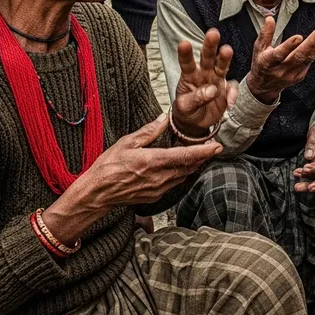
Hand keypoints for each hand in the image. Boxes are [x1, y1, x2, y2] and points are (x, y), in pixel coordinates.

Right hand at [43, 114, 220, 245]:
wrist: (97, 193)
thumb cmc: (108, 167)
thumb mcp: (127, 142)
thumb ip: (149, 131)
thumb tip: (165, 118)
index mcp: (153, 161)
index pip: (185, 156)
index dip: (204, 151)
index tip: (218, 146)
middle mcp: (159, 178)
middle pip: (189, 167)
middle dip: (203, 157)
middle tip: (214, 147)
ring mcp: (158, 189)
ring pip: (183, 176)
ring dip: (194, 166)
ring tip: (202, 155)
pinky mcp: (155, 196)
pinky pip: (174, 184)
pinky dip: (181, 174)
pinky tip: (182, 167)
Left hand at [172, 29, 237, 135]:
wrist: (195, 123)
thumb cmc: (187, 110)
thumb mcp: (184, 107)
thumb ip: (196, 98)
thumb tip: (211, 90)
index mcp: (189, 75)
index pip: (187, 62)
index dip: (185, 53)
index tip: (184, 44)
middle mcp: (204, 73)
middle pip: (207, 57)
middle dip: (210, 45)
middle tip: (212, 33)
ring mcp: (216, 80)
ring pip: (222, 65)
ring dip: (224, 57)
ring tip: (227, 50)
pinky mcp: (226, 90)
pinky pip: (232, 88)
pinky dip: (233, 94)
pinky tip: (230, 102)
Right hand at [247, 16, 314, 104]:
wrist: (264, 87)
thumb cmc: (261, 64)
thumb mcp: (258, 48)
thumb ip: (265, 33)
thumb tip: (270, 18)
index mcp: (267, 62)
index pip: (279, 54)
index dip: (289, 46)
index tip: (299, 37)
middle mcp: (280, 70)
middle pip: (298, 57)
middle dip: (310, 43)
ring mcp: (291, 75)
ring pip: (307, 59)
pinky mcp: (299, 76)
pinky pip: (309, 62)